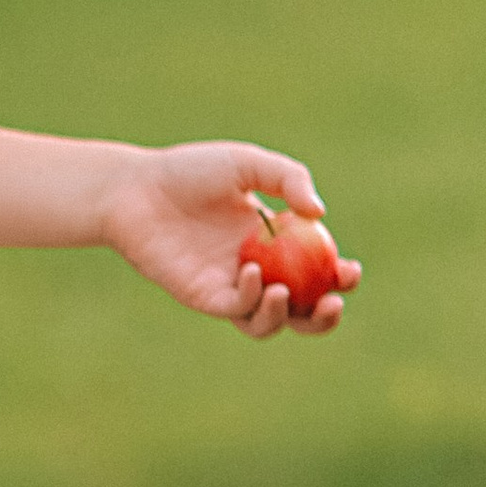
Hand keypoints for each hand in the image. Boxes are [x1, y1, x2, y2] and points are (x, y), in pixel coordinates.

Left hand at [98, 142, 360, 338]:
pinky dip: (251, 299)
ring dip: (285, 316)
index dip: (340, 277)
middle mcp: (259, 270)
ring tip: (283, 291)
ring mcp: (231, 287)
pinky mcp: (203, 296)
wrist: (136, 189)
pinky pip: (237, 310)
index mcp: (277, 242)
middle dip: (324, 317)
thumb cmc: (190, 171)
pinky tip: (251, 273)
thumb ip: (287, 179)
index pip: (319, 270)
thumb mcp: (246, 164)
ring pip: (269, 322)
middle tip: (332, 302)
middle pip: (301, 310)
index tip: (349, 270)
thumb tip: (319, 214)